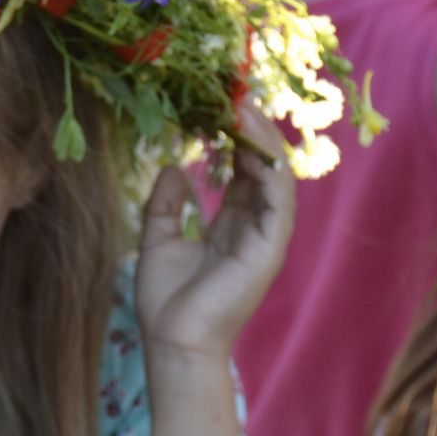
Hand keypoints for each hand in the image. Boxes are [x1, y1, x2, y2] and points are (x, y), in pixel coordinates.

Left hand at [134, 125, 295, 362]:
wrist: (173, 343)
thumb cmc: (167, 303)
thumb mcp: (158, 240)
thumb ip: (167, 204)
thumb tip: (173, 168)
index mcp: (232, 226)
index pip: (242, 172)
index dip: (234, 138)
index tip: (219, 105)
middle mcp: (254, 227)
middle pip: (264, 167)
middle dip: (252, 129)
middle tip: (234, 92)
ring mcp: (266, 236)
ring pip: (276, 174)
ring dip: (262, 137)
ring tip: (241, 103)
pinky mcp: (270, 246)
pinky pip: (278, 195)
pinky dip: (267, 163)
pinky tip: (248, 136)